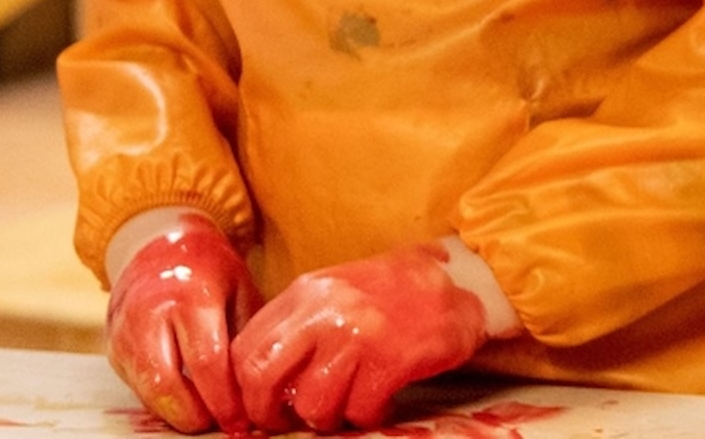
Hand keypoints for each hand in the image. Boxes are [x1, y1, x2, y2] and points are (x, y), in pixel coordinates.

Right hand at [106, 213, 257, 435]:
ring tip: (205, 417)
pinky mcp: (112, 347)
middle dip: (194, 415)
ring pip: (145, 389)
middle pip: (165, 383)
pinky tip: (186, 402)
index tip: (241, 421)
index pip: (205, 362)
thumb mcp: (240, 289)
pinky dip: (160, 400)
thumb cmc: (210, 270)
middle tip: (220, 425)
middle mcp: (149, 314)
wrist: (157, 244)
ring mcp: (124, 331)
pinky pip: (135, 385)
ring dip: (176, 412)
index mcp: (189, 297)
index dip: (223, 399)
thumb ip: (247, 336)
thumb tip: (263, 389)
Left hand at [229, 241, 496, 433]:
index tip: (256, 407)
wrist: (462, 280)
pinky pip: (361, 411)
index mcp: (306, 293)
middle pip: (263, 378)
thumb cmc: (397, 290)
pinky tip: (382, 402)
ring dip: (328, 419)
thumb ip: (299, 323)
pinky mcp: (392, 361)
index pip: (245, 349)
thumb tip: (257, 376)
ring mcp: (358, 336)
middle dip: (269, 413)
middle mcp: (325, 313)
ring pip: (314, 405)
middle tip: (285, 423)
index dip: (242, 389)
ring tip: (348, 408)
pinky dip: (369, 416)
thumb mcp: (337, 290)